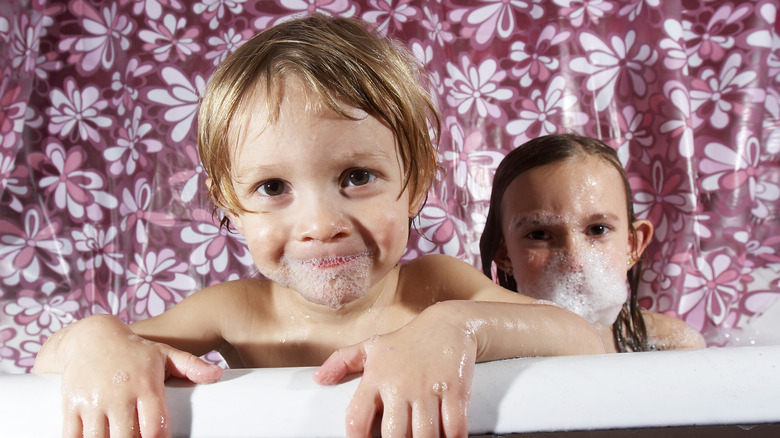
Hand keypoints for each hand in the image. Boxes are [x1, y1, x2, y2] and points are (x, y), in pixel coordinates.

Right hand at [34, 315, 221, 436]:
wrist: (91, 336)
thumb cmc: (134, 351)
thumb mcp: (164, 354)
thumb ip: (190, 366)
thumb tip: (216, 374)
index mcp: (145, 386)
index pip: (155, 428)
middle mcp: (119, 395)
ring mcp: (93, 402)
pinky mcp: (71, 406)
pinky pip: (72, 437)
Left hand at [314, 303, 475, 437]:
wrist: (448, 324)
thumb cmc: (407, 341)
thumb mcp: (371, 347)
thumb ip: (342, 361)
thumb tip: (318, 378)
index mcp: (376, 378)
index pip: (356, 417)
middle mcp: (400, 385)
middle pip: (393, 435)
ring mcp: (428, 389)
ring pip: (424, 436)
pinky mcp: (455, 391)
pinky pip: (454, 428)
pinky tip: (447, 436)